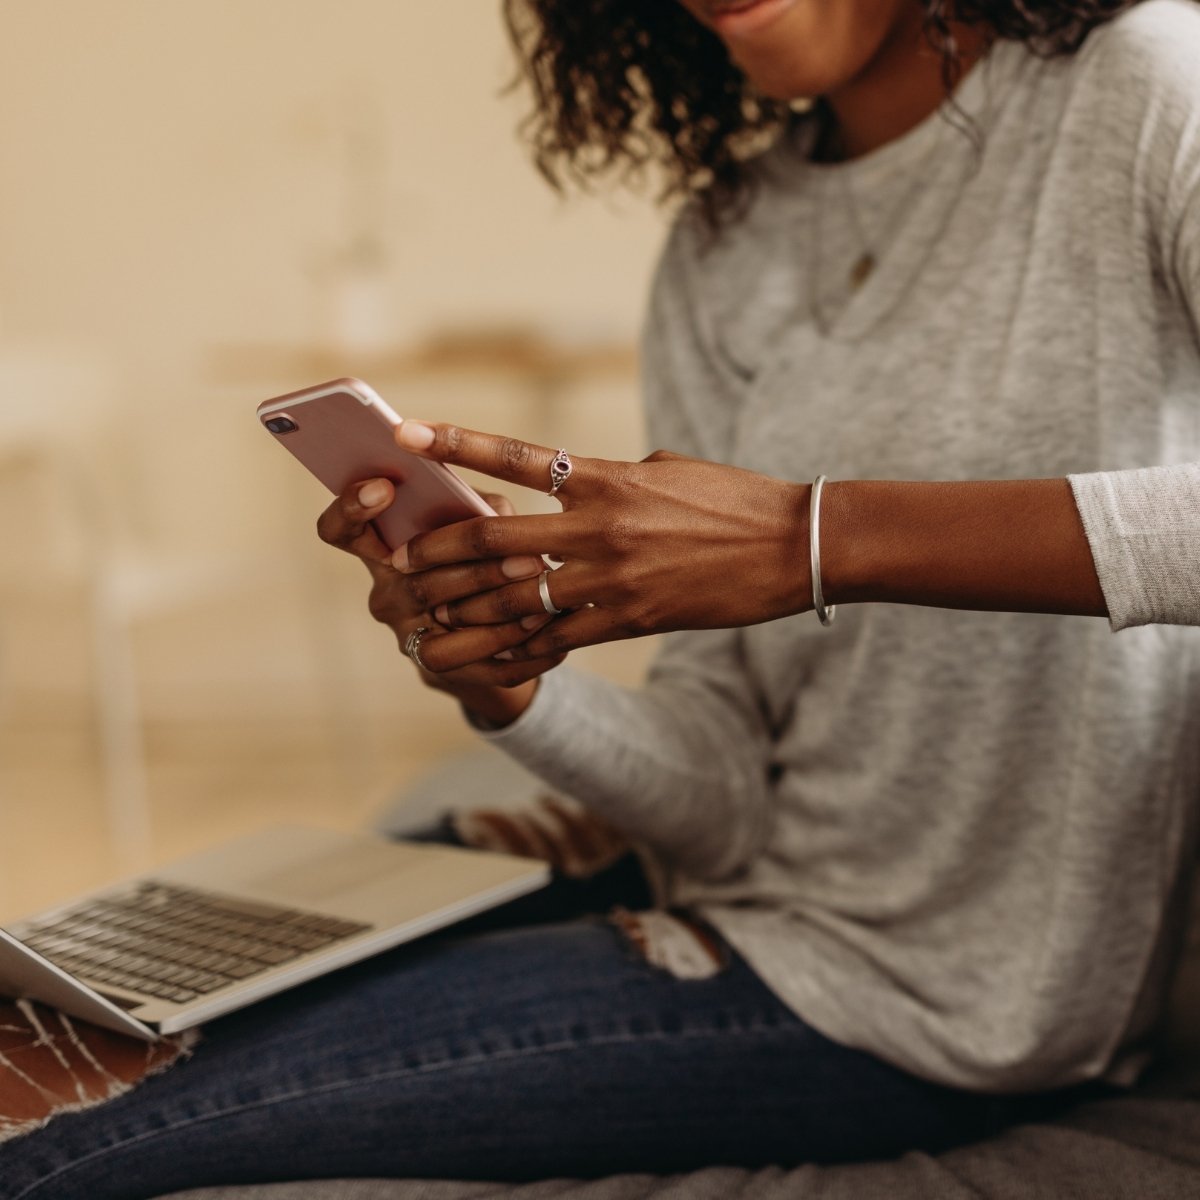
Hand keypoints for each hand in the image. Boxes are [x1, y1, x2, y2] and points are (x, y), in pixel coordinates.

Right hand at [315, 478, 565, 723]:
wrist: (485, 640)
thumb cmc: (477, 560)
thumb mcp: (473, 526)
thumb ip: (479, 510)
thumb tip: (500, 514)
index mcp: (382, 551)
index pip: (341, 531)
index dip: (352, 507)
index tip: (384, 485)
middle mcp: (387, 597)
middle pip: (417, 581)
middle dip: (476, 567)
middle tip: (526, 557)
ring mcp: (408, 637)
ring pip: (447, 622)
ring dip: (501, 605)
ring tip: (543, 589)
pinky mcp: (442, 672)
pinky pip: (480, 664)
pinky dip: (520, 645)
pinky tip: (552, 627)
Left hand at [391, 421, 811, 659]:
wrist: (790, 546)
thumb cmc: (734, 498)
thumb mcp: (668, 467)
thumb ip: (614, 474)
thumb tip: (581, 481)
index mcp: (605, 476)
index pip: (516, 457)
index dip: (456, 443)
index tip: (408, 431)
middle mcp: (597, 526)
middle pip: (496, 539)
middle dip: (440, 552)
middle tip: (401, 562)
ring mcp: (610, 577)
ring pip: (514, 598)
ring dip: (464, 611)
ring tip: (426, 621)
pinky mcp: (628, 620)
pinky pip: (557, 640)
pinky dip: (518, 650)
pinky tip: (486, 660)